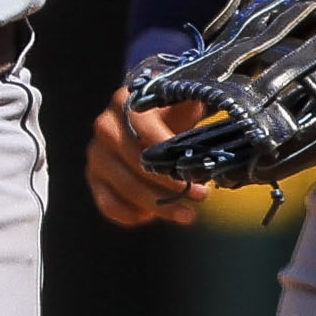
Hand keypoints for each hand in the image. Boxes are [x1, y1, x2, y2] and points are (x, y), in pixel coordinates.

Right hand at [87, 90, 212, 227]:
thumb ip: (194, 100)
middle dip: (170, 186)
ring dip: (157, 206)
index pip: (146, 135)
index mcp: (126, 102)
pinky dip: (129, 214)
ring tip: (185, 215)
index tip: (200, 176)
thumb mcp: (182, 99)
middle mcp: (105, 127)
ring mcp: (96, 154)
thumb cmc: (170, 111)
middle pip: (135, 164)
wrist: (143, 116)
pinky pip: (107, 203)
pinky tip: (151, 217)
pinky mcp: (93, 177)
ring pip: (124, 187)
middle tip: (200, 196)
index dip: (173, 159)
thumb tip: (222, 106)